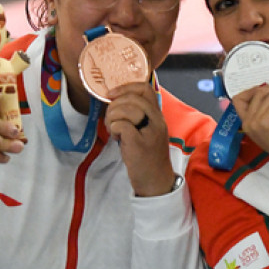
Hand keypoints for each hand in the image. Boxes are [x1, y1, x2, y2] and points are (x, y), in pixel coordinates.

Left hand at [105, 82, 174, 196]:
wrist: (156, 181)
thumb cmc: (147, 157)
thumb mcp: (146, 131)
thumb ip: (138, 115)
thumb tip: (116, 100)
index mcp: (158, 116)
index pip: (145, 88)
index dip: (126, 87)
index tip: (112, 95)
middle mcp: (157, 121)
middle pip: (132, 98)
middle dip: (114, 105)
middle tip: (111, 119)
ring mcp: (149, 132)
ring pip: (125, 110)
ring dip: (112, 118)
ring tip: (113, 130)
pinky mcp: (139, 144)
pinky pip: (120, 125)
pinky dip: (113, 129)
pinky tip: (116, 138)